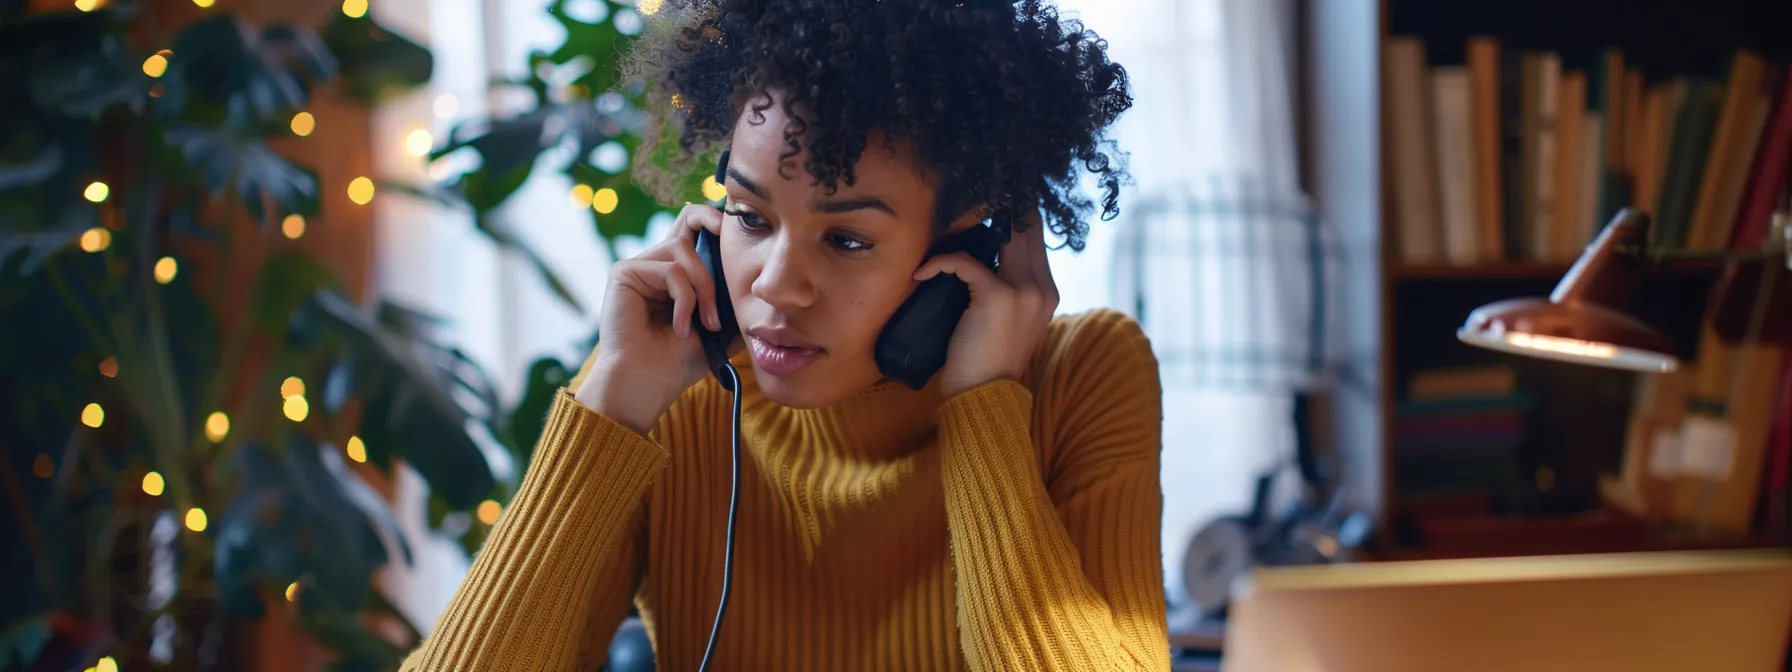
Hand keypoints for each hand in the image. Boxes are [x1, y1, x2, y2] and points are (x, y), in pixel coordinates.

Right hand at [576, 204, 726, 435]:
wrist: (648, 384)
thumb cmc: (679, 361)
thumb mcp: (720, 327)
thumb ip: (734, 299)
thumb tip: (760, 277)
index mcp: (674, 270)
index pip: (693, 226)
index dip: (712, 217)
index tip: (732, 225)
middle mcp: (654, 262)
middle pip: (689, 222)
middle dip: (716, 258)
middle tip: (727, 278)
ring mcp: (638, 266)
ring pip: (684, 250)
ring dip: (704, 289)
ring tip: (705, 324)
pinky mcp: (624, 273)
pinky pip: (670, 270)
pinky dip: (685, 300)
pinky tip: (681, 328)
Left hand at [912, 207, 1058, 398]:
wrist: (984, 395)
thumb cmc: (987, 361)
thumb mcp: (1009, 321)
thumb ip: (1007, 289)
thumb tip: (980, 260)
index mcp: (1047, 291)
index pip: (1034, 234)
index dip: (1011, 213)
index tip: (982, 206)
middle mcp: (1042, 286)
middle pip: (1024, 225)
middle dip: (993, 209)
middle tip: (963, 205)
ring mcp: (1024, 290)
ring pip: (1000, 234)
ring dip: (966, 230)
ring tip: (943, 233)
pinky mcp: (997, 296)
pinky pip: (963, 262)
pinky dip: (939, 264)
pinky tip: (922, 273)